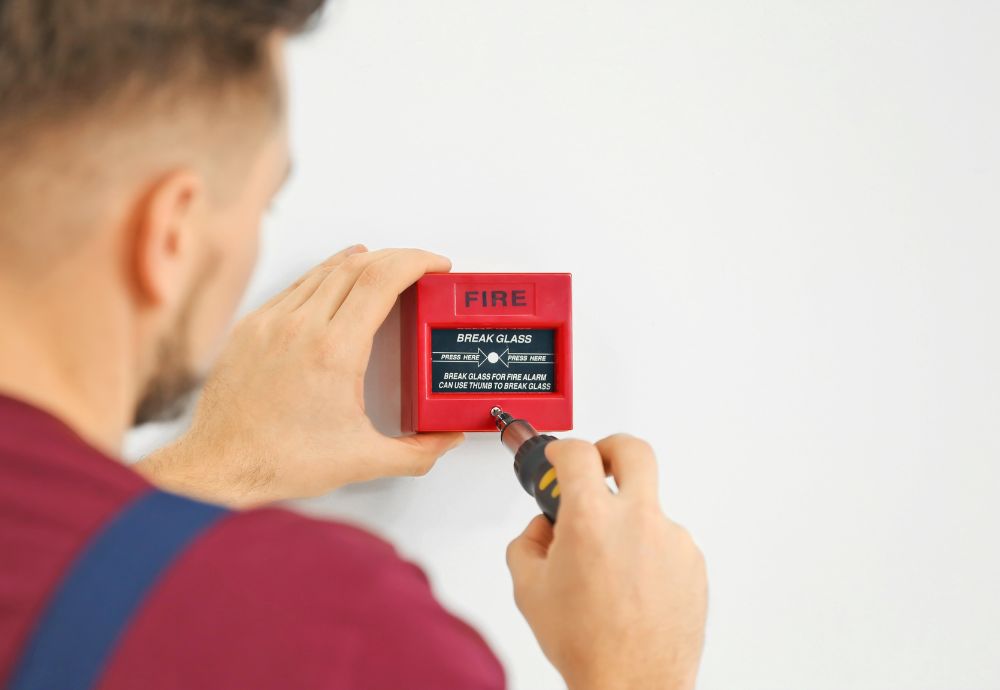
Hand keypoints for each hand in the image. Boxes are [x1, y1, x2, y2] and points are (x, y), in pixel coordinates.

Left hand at [136, 246, 464, 505]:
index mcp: (334, 351)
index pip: (381, 279)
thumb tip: (447, 439)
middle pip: (358, 266)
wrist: (219, 468)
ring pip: (324, 271)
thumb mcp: (363, 461)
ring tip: (385, 267)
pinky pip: (295, 287)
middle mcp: (300, 327)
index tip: (436, 265)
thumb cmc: (279, 461)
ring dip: (361, 262)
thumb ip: (417, 453)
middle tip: (420, 268)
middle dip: (396, 258)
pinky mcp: (251, 328)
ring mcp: (271, 323)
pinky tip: (336, 282)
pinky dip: (325, 277)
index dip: (416, 262)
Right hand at [506, 435, 707, 689]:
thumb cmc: (586, 643)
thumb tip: (544, 528)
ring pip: (648, 508)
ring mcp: (672, 539)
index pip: (578, 453)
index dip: (563, 450)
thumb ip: (529, 542)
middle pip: (634, 451)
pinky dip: (647, 553)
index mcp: (591, 519)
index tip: (561, 457)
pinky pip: (666, 541)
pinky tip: (631, 587)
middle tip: (600, 465)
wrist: (633, 683)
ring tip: (609, 568)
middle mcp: (637, 520)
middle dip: (612, 450)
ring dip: (628, 522)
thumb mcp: (529, 588)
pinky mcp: (693, 562)